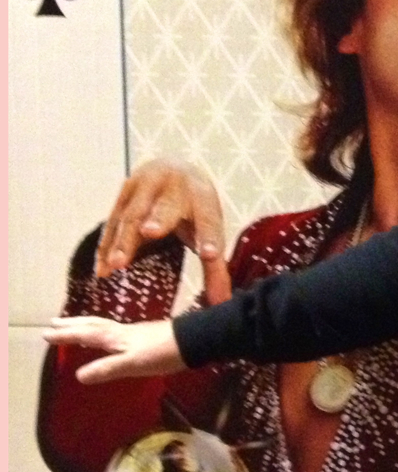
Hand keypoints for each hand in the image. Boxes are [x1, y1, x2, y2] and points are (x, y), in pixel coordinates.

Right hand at [43, 316, 184, 383]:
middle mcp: (120, 331)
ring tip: (74, 326)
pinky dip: (101, 331)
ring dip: (85, 325)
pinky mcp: (142, 335)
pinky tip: (108, 337)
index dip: (66, 335)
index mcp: (115, 337)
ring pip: (102, 325)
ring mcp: (132, 332)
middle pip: (91, 324)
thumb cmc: (161, 353)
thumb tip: (77, 375)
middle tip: (53, 322)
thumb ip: (106, 368)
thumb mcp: (132, 364)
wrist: (191, 342)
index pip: (85, 334)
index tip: (46, 333)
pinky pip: (112, 330)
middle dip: (72, 324)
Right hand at [96, 160, 230, 303]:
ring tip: (115, 265)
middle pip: (166, 208)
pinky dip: (107, 245)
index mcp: (203, 197)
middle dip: (157, 220)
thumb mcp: (208, 228)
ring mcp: (147, 184)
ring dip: (123, 239)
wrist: (175, 169)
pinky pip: (113, 220)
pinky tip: (102, 268)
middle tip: (150, 232)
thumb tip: (221, 303)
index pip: (208, 220)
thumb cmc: (194, 208)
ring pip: (133, 214)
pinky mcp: (125, 191)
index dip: (208, 237)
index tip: (209, 254)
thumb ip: (214, 267)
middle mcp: (175, 186)